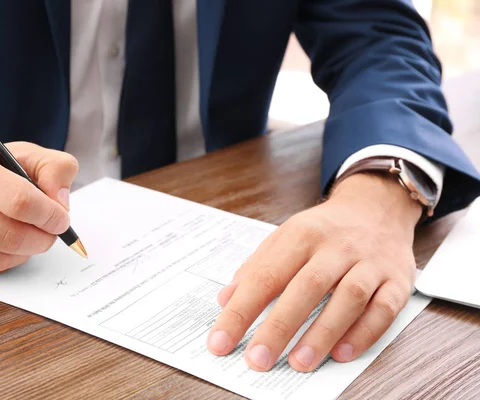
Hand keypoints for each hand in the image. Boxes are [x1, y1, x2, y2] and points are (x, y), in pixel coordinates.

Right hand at [0, 142, 78, 276]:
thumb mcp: (18, 154)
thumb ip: (53, 168)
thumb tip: (61, 202)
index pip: (20, 201)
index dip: (50, 215)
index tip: (62, 219)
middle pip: (11, 235)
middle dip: (43, 238)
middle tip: (51, 233)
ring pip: (0, 259)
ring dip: (26, 252)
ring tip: (30, 237)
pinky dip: (6, 261)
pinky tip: (5, 245)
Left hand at [206, 173, 421, 371]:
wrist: (376, 207)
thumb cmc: (324, 230)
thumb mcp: (285, 236)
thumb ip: (256, 267)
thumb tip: (226, 300)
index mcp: (302, 234)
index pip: (266, 275)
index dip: (241, 310)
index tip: (221, 340)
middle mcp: (337, 246)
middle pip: (307, 287)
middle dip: (280, 326)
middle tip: (257, 358)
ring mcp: (370, 262)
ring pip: (349, 298)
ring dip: (323, 333)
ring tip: (298, 364)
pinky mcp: (397, 279)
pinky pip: (384, 308)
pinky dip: (364, 333)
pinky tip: (341, 354)